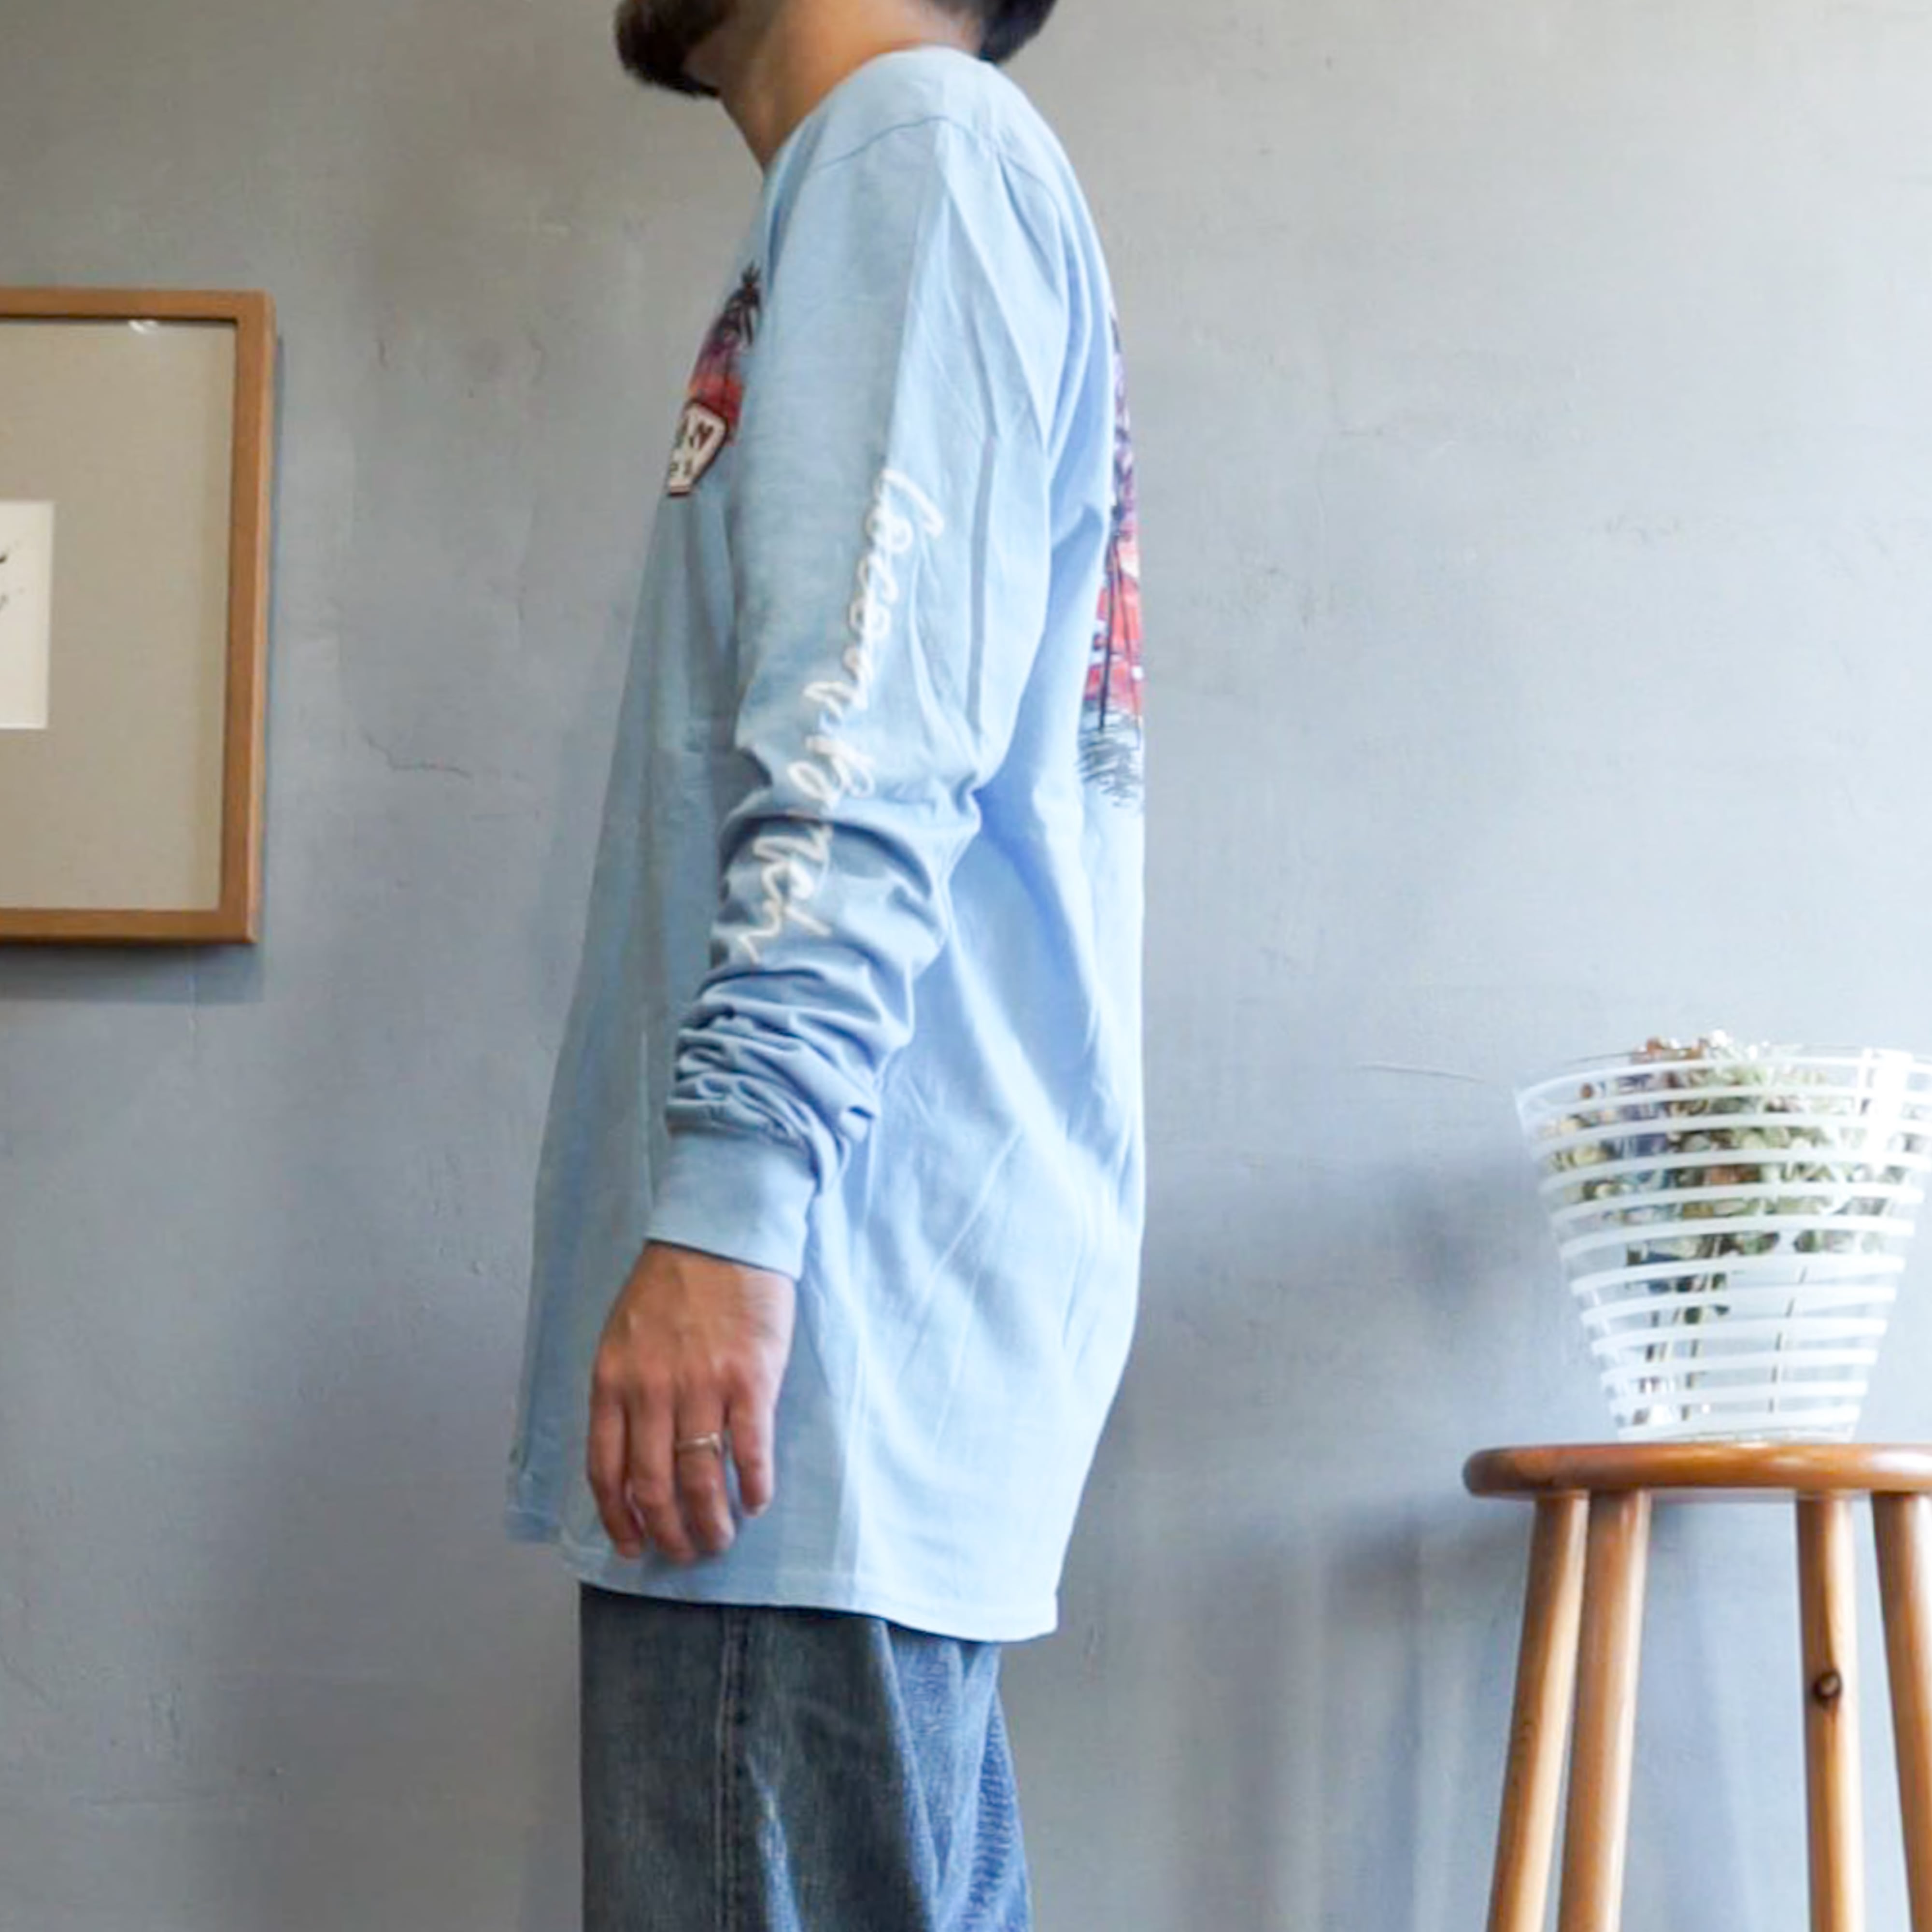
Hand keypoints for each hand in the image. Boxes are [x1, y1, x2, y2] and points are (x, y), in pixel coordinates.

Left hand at [586, 1241, 796, 1564]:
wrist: (720, 1232)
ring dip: (712, 1522)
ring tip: (722, 1539)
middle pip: (654, 1486)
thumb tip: (633, 1460)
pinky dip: (753, 1487)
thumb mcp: (622, 1336)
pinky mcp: (751, 1379)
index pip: (606, 1471)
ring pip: (701, 1479)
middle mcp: (652, 1391)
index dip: (619, 1520)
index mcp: (613, 1381)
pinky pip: (750, 1451)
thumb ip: (624, 1394)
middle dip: (669, 1533)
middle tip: (687, 1552)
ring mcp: (702, 1386)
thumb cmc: (670, 1284)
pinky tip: (757, 1501)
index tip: (634, 1547)